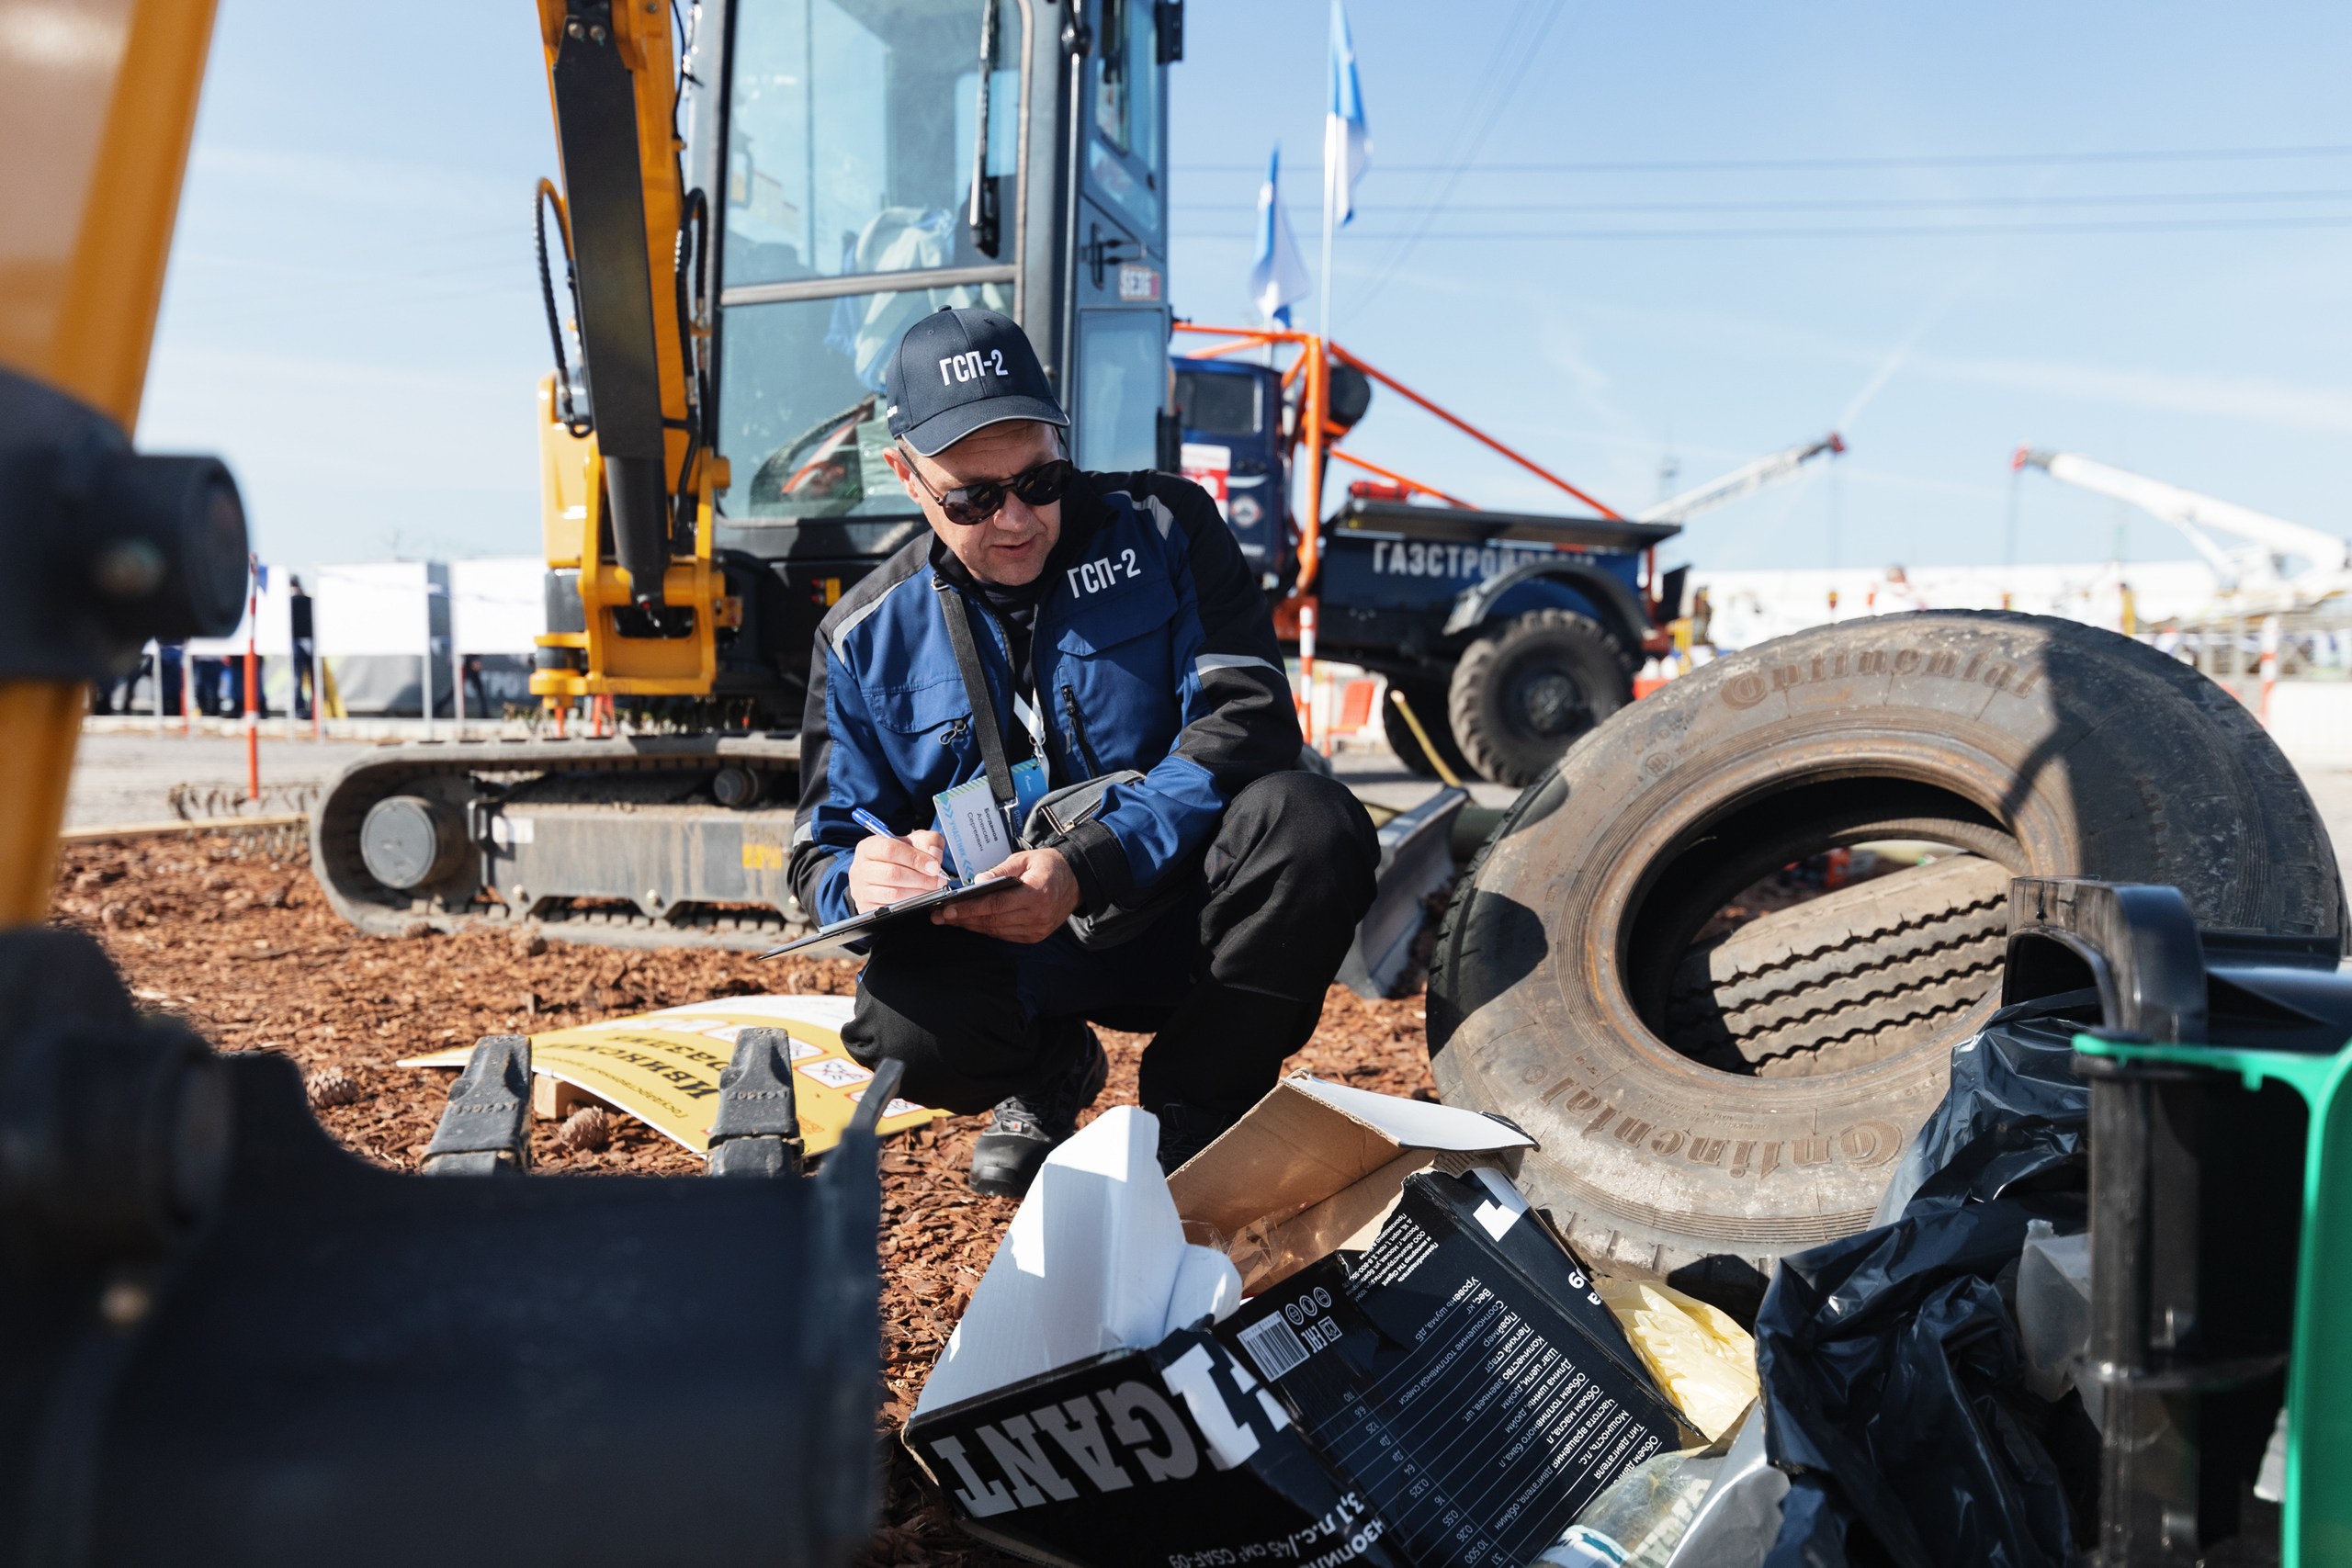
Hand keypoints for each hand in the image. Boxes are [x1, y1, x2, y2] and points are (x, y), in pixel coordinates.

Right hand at [847, 828, 947, 911]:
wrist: (885, 875)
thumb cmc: (900, 857)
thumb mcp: (915, 842)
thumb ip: (928, 841)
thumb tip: (935, 856)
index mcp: (869, 847)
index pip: (890, 849)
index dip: (915, 858)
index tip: (935, 866)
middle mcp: (860, 868)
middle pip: (892, 874)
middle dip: (921, 879)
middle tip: (938, 881)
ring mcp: (861, 890)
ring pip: (892, 894)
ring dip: (917, 893)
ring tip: (931, 890)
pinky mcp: (866, 908)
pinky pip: (889, 910)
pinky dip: (909, 905)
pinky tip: (919, 900)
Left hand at [933, 847, 1079, 943]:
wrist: (1076, 881)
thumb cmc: (1049, 866)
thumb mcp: (1025, 859)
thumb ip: (1000, 870)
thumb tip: (977, 881)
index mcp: (1036, 894)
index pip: (995, 904)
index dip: (968, 908)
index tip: (946, 909)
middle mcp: (1037, 916)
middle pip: (992, 920)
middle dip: (962, 919)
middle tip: (938, 916)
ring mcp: (1037, 929)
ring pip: (995, 930)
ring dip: (971, 925)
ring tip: (949, 919)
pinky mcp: (1035, 936)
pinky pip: (1004, 935)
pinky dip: (985, 929)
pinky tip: (970, 922)